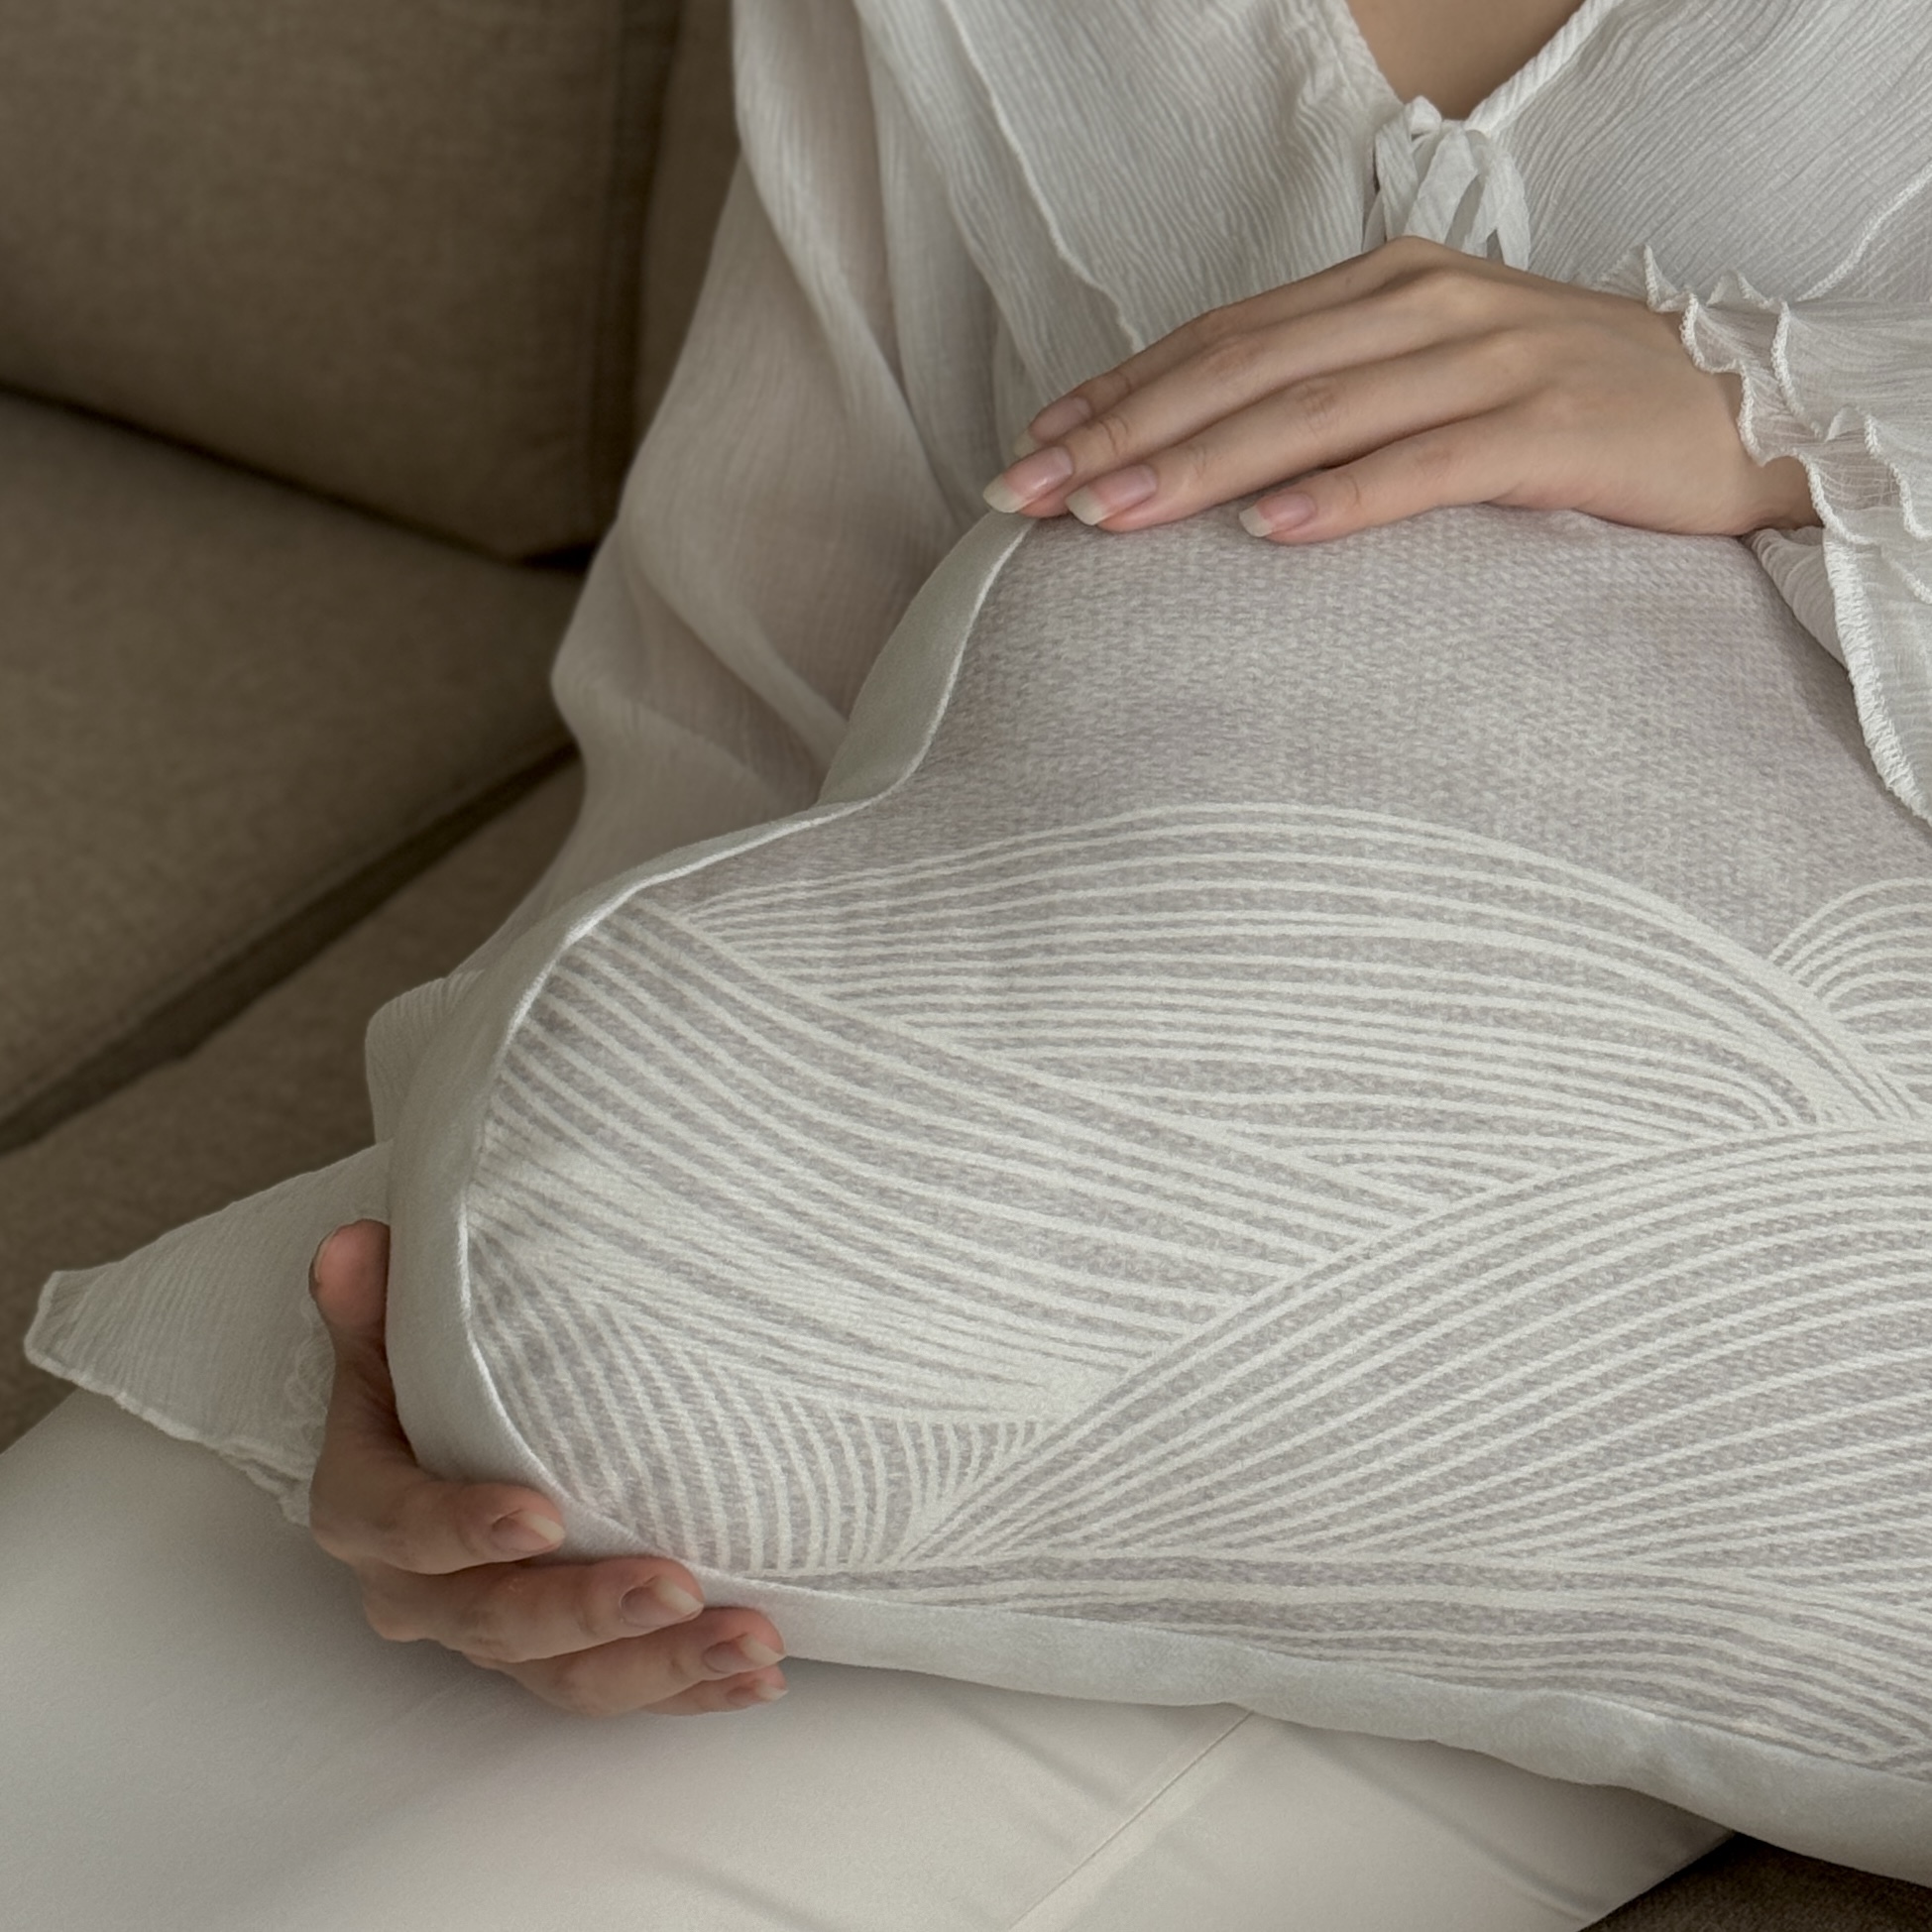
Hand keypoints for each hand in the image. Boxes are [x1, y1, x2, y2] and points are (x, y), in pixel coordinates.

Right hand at [306, 1221, 786, 1716]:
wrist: (442, 1432)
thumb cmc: (423, 1373)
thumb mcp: (391, 1332)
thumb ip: (376, 1304)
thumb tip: (357, 1249)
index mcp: (369, 1509)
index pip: (406, 1529)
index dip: (466, 1530)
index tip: (542, 1516)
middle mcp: (422, 1593)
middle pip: (499, 1622)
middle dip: (591, 1611)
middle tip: (678, 1587)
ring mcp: (493, 1638)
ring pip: (570, 1676)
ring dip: (666, 1665)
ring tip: (754, 1644)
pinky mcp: (558, 1660)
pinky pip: (623, 1688)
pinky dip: (694, 1688)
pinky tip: (759, 1679)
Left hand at [983, 235, 1817, 544]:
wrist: (1732, 413)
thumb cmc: (1558, 411)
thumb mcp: (1429, 380)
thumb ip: (1329, 400)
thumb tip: (1201, 463)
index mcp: (1383, 288)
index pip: (1222, 337)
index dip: (1120, 389)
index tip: (1032, 444)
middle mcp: (1421, 305)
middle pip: (1242, 368)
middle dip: (1123, 430)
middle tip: (1027, 492)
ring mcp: (1487, 359)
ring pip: (1313, 409)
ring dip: (1199, 463)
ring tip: (1107, 514)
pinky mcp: (1547, 428)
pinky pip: (1426, 463)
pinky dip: (1342, 497)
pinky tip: (1266, 531)